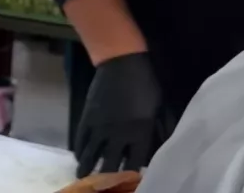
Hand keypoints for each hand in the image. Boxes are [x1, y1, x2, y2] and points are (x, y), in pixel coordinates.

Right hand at [74, 52, 174, 176]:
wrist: (121, 63)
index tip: (131, 184)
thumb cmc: (146, 85)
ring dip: (88, 168)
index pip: (136, 161)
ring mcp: (99, 126)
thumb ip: (161, 129)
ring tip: (83, 179)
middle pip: (111, 163)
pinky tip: (78, 157)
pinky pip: (81, 138)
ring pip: (91, 153)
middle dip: (108, 178)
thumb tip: (165, 146)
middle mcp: (118, 133)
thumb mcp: (161, 108)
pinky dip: (79, 149)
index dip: (133, 175)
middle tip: (104, 187)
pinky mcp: (87, 116)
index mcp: (139, 132)